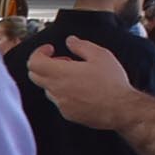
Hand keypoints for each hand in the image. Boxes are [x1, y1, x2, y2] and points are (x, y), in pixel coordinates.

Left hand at [22, 36, 137, 127]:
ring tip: (76, 75)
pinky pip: (58, 101)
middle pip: (35, 75)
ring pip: (47, 88)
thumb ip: (81, 45)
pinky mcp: (67, 114)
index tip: (50, 49)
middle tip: (63, 61)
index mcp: (60, 73)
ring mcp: (61, 104)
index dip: (39, 52)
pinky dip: (63, 92)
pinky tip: (81, 89)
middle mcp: (56, 90)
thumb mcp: (100, 55)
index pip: (33, 62)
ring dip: (54, 79)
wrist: (121, 109)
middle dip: (45, 64)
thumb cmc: (112, 83)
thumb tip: (70, 41)